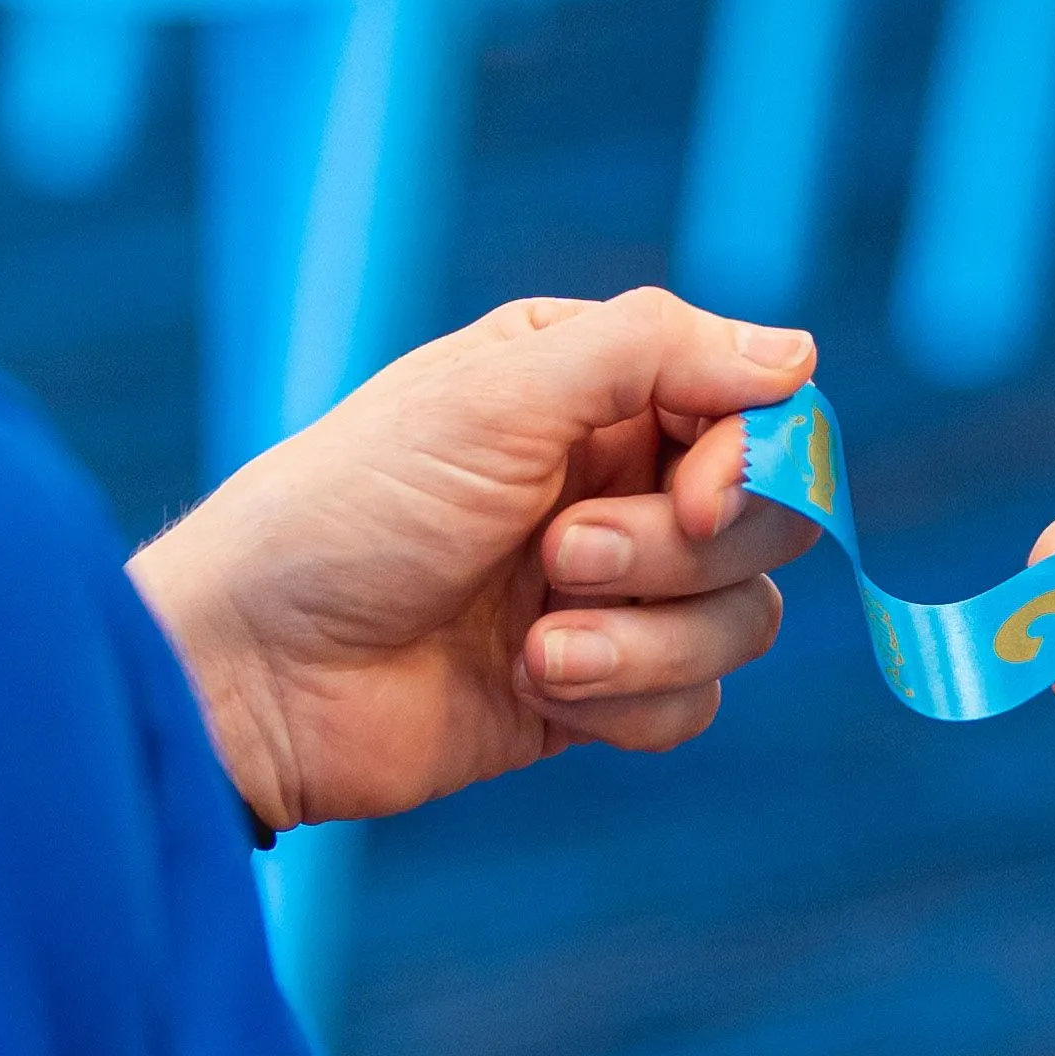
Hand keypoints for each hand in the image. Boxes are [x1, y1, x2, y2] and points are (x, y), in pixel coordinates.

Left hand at [132, 288, 822, 833]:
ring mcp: (610, 591)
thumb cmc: (351, 511)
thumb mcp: (495, 397)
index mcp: (595, 386)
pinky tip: (535, 690)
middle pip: (770, 515)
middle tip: (558, 559)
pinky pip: (693, 703)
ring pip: (743, 618)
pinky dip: (625, 701)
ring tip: (534, 644)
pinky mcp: (597, 690)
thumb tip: (799, 351)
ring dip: (645, 640)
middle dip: (676, 552)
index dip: (758, 459)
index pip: (758, 406)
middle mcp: (615, 479)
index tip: (697, 494)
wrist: (255, 675)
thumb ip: (655, 352)